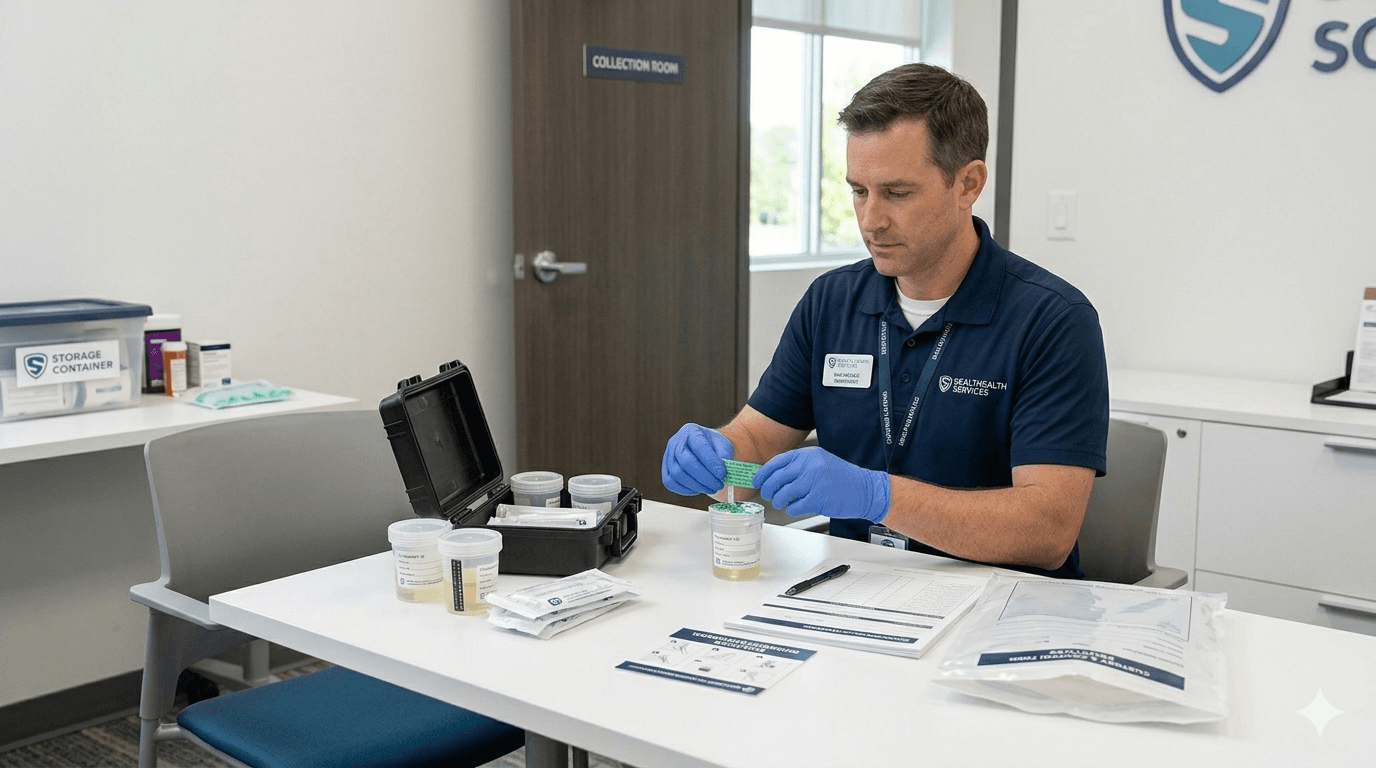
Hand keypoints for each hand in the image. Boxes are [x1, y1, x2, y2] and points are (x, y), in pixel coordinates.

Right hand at [661, 423, 733, 495]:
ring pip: (677, 474)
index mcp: (691, 431)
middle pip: (686, 462)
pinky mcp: (666, 470)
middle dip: (704, 477)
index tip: (722, 474)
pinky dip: (685, 489)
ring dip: (697, 485)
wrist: (706, 450)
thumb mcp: (724, 446)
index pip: (699, 447)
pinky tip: (699, 489)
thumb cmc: (715, 448)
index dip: (711, 462)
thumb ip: (724, 456)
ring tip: (712, 488)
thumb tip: (722, 470)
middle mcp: (676, 441)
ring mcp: (668, 456)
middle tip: (719, 485)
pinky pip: (670, 482)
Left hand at [756, 447, 889, 522]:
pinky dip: (792, 509)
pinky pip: (795, 506)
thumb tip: (773, 477)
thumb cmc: (842, 479)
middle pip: (777, 478)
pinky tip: (795, 508)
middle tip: (767, 495)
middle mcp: (810, 465)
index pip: (777, 462)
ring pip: (783, 494)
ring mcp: (815, 482)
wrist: (866, 490)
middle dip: (768, 489)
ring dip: (778, 501)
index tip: (757, 481)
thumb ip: (799, 467)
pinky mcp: (819, 498)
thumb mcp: (820, 463)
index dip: (763, 473)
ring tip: (781, 503)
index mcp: (809, 455)